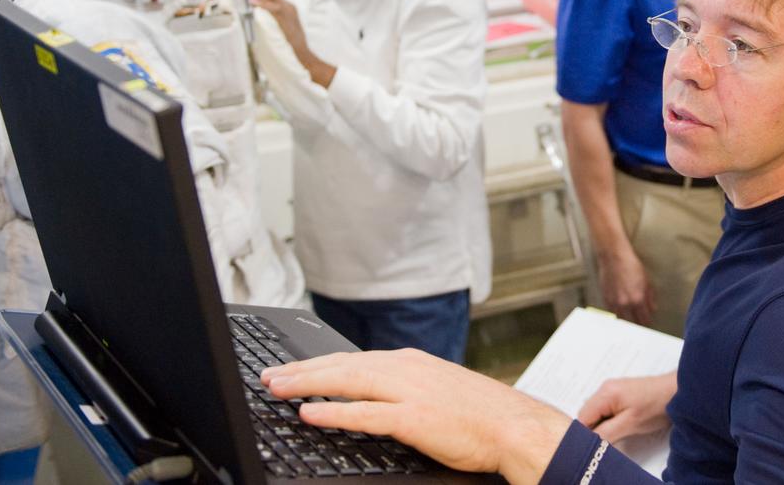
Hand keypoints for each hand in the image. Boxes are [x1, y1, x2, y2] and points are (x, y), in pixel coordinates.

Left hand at [248, 0, 334, 86]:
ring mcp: (288, 10)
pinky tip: (251, 2)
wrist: (302, 55)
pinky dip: (262, 3)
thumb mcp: (276, 27)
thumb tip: (247, 16)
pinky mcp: (288, 17)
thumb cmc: (288, 44)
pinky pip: (274, 7)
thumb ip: (266, 19)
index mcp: (285, 6)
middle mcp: (287, 5)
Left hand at [261, 349, 571, 484]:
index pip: (353, 358)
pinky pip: (365, 414)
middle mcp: (406, 369)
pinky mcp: (414, 417)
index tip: (290, 369)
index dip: (317, 363)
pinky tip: (309, 413)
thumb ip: (405, 387)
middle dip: (302, 370)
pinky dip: (334, 411)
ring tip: (278, 389)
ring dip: (308, 384)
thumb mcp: (438, 389)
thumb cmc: (481, 415)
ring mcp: (409, 392)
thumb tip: (372, 396)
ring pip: (347, 382)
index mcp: (410, 362)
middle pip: (343, 365)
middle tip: (269, 377)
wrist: (514, 425)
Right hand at [577, 372, 674, 442]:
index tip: (597, 445)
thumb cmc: (656, 407)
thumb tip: (588, 441)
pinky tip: (622, 425)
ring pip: (597, 413)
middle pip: (588, 415)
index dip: (586, 434)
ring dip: (603, 425)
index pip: (582, 418)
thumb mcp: (630, 424)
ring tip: (618, 432)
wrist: (677, 391)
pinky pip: (606, 409)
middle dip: (595, 430)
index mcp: (604, 394)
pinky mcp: (620, 393)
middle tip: (609, 440)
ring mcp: (612, 389)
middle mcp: (604, 388)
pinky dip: (610, 419)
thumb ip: (606, 432)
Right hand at [597, 245, 655, 325]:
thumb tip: (653, 308)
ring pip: (621, 319)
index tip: (647, 324)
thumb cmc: (631, 266)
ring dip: (626, 321)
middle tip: (639, 324)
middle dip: (637, 325)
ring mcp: (614, 302)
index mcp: (638, 299)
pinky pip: (612, 313)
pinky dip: (616, 314)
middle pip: (632, 322)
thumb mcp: (646, 281)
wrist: (614, 258)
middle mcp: (626, 303)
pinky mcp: (606, 299)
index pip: (644, 319)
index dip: (646, 323)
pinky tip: (619, 314)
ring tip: (629, 322)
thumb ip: (650, 297)